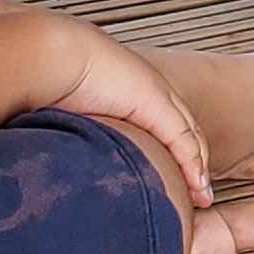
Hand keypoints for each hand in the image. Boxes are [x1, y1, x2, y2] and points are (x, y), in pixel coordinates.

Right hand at [48, 17, 214, 207]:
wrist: (52, 56)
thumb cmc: (51, 80)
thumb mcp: (71, 115)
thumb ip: (83, 134)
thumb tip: (67, 163)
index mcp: (129, 93)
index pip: (164, 127)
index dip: (176, 154)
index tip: (180, 182)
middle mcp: (147, 91)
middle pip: (183, 132)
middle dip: (194, 163)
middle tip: (200, 194)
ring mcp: (155, 95)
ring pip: (188, 137)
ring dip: (197, 169)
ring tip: (202, 196)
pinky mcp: (156, 103)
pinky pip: (181, 139)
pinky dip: (191, 164)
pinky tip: (197, 185)